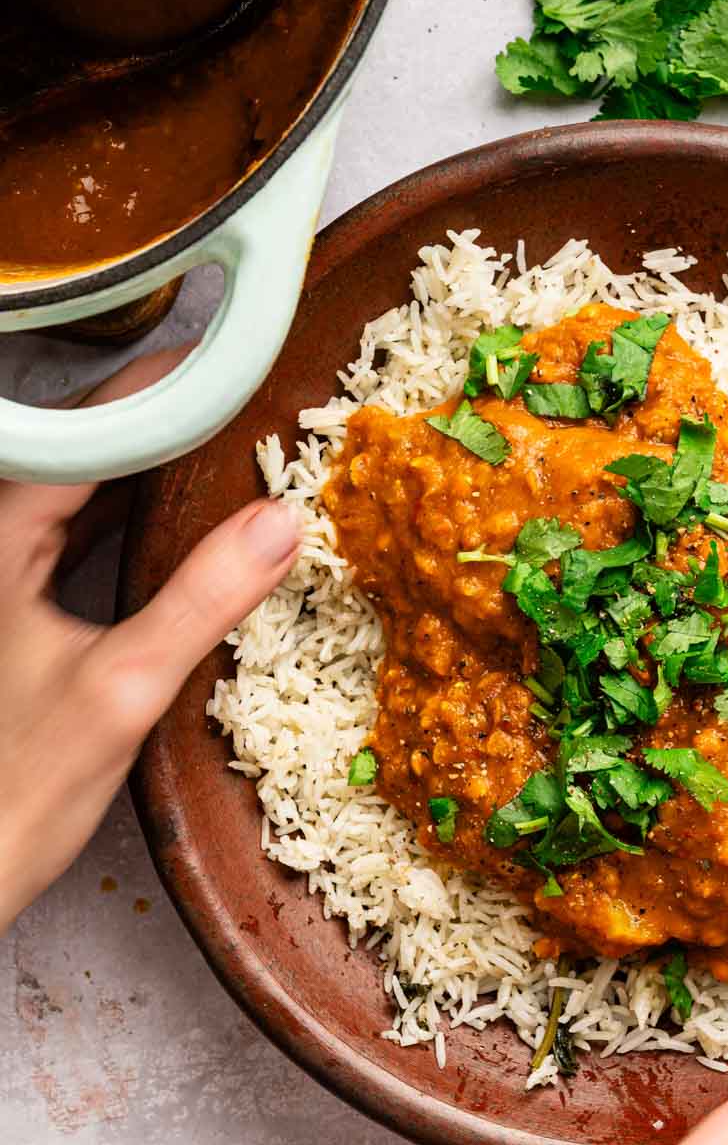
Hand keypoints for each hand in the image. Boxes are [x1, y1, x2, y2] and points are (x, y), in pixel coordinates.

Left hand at [0, 350, 298, 930]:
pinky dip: (140, 509)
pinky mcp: (24, 604)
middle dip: (168, 411)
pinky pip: (87, 527)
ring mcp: (8, 569)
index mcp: (3, 534)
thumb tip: (282, 522)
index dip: (167, 382)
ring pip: (88, 482)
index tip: (237, 358)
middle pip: (88, 440)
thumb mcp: (124, 688)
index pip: (92, 422)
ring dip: (157, 459)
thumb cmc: (17, 786)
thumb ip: (201, 600)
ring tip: (234, 437)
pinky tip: (189, 516)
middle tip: (249, 389)